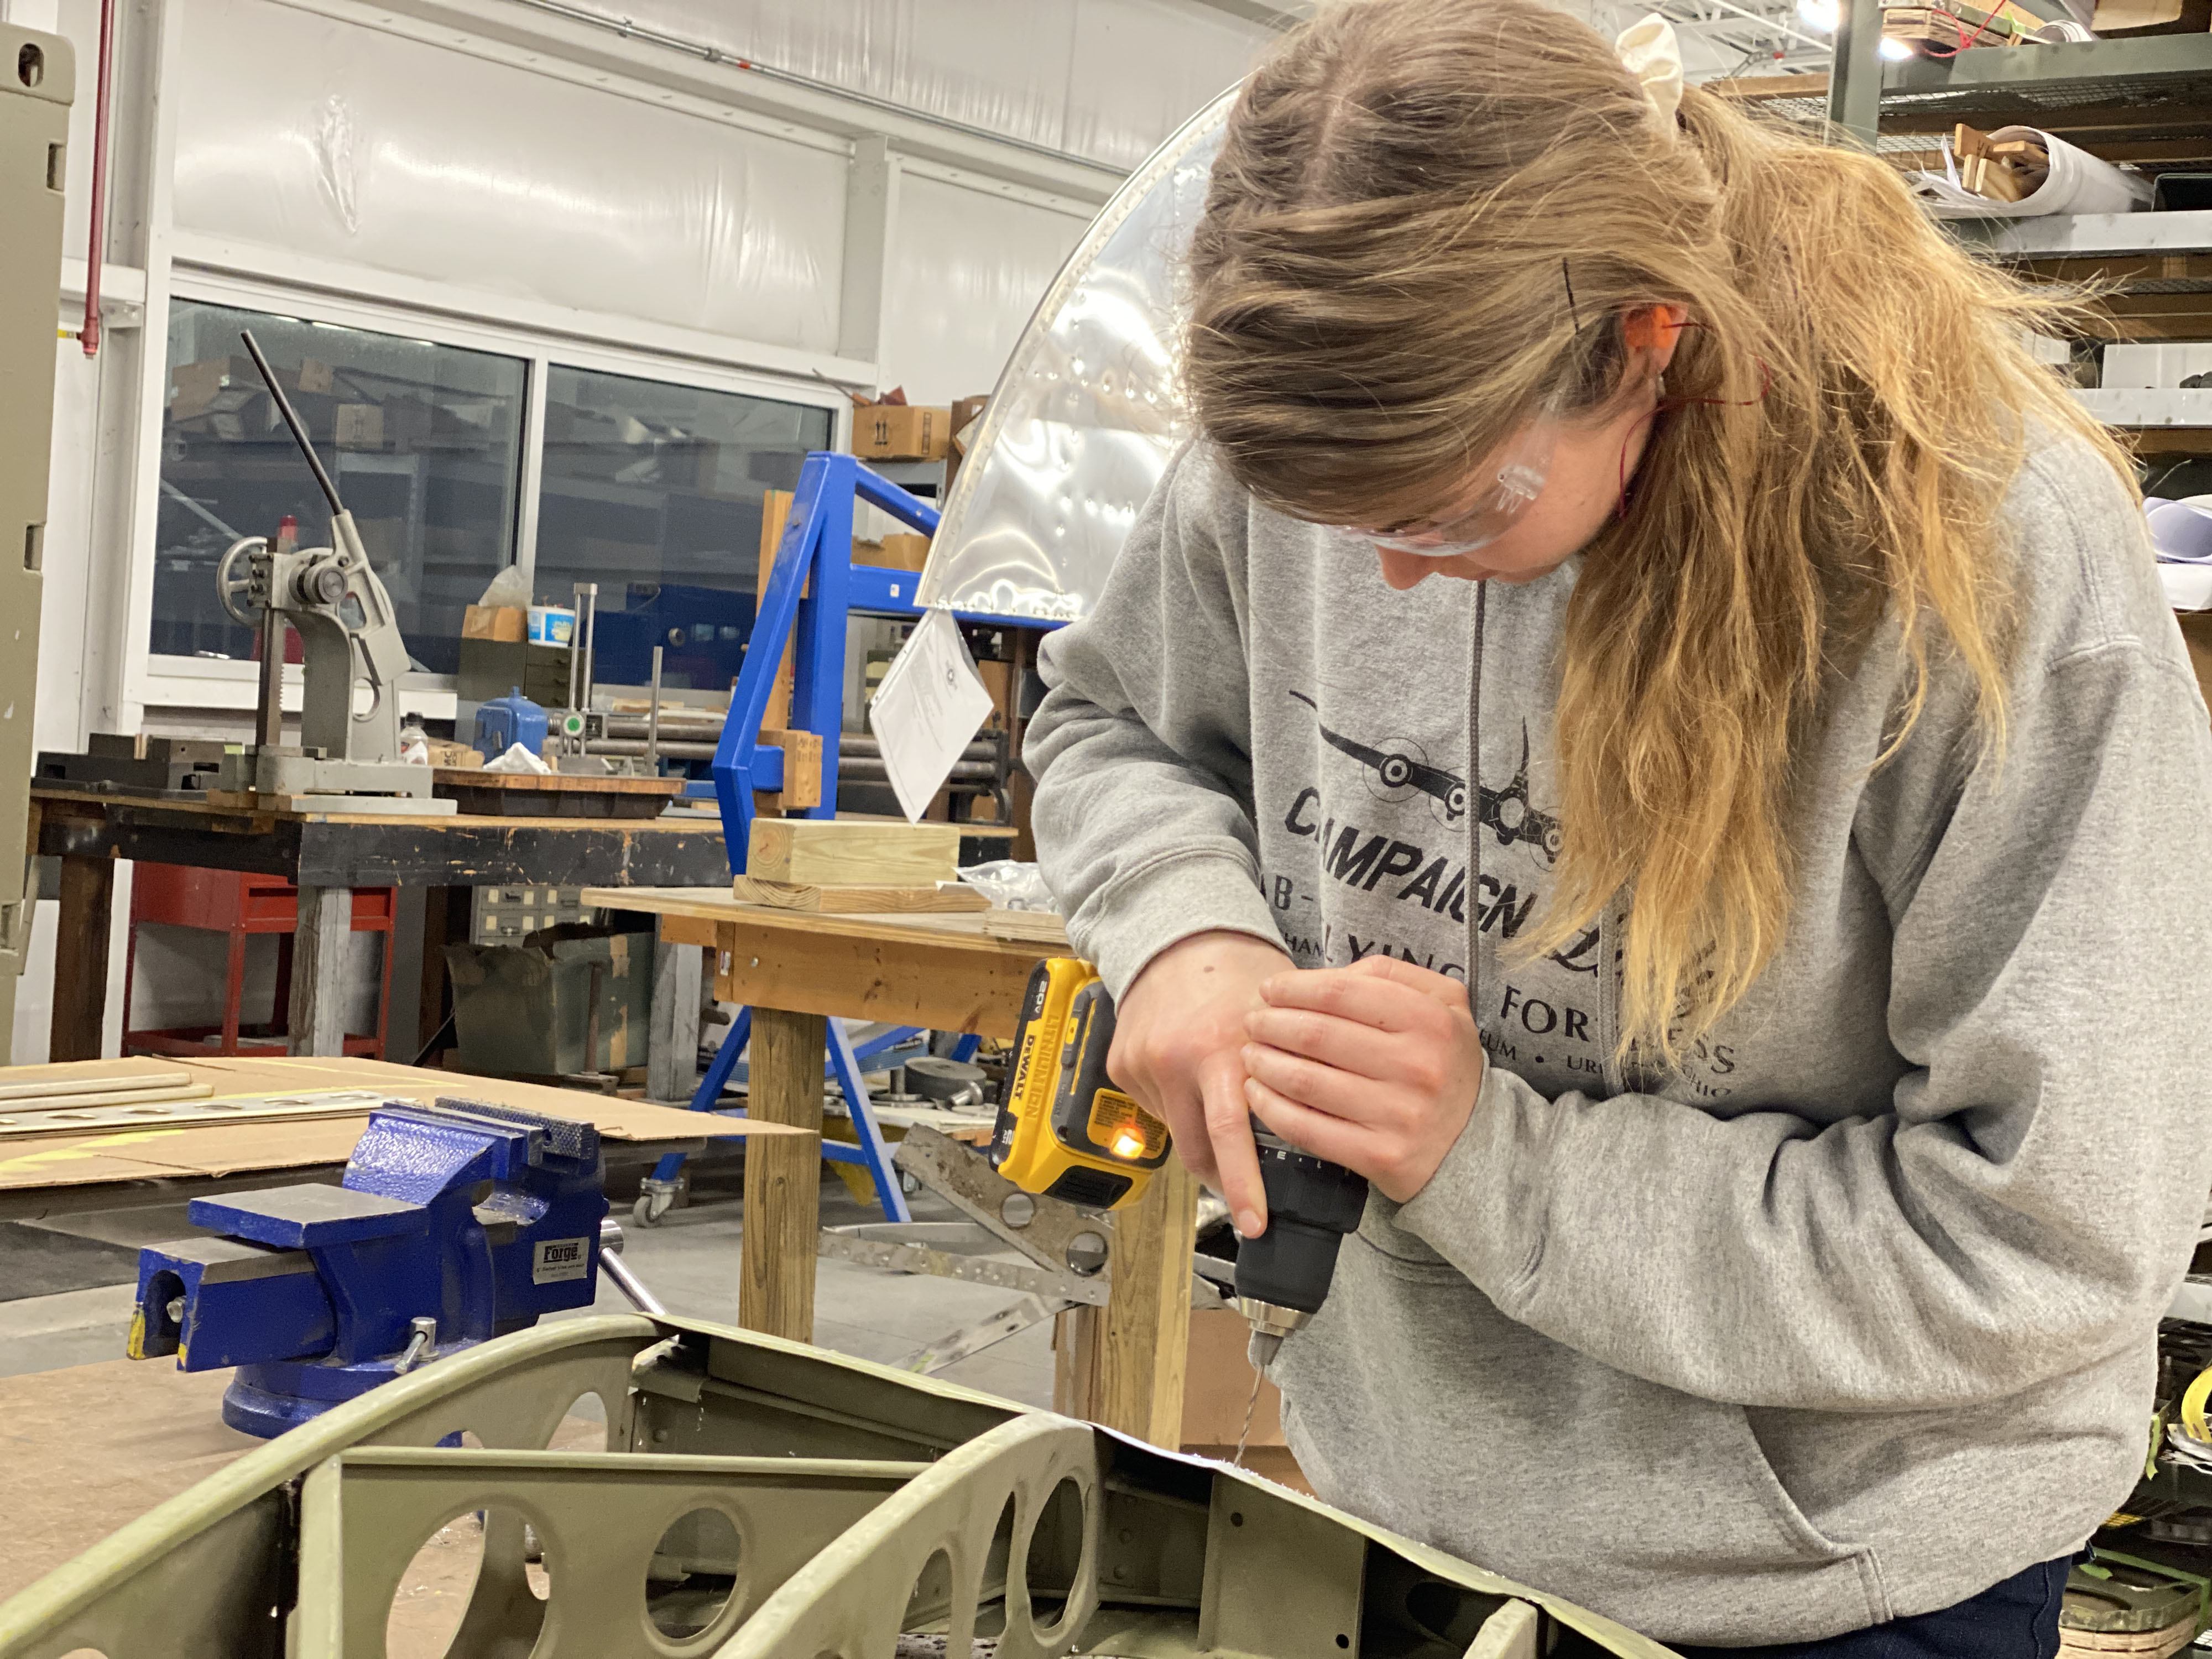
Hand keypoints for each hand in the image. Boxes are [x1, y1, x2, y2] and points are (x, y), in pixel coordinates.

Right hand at [1109, 930, 1294, 1236]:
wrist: (1176, 937)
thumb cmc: (1238, 974)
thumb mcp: (1279, 1015)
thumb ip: (1297, 1063)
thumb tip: (1328, 1118)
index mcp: (1220, 1048)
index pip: (1231, 1133)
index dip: (1242, 1185)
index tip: (1256, 1223)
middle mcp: (1176, 1060)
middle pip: (1197, 1150)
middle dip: (1223, 1180)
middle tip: (1247, 1202)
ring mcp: (1143, 1065)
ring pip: (1177, 1133)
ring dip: (1202, 1138)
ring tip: (1223, 1109)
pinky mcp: (1121, 1066)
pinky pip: (1155, 1109)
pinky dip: (1178, 1109)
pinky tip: (1194, 1082)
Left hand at [1240, 956, 1485, 1203]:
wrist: (1474, 1144)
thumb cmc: (1443, 1063)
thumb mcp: (1444, 1005)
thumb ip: (1392, 975)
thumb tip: (1330, 974)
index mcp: (1430, 1020)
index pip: (1340, 992)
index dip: (1293, 988)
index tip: (1269, 990)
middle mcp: (1416, 1066)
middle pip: (1316, 1034)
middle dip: (1270, 1024)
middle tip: (1251, 1022)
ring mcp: (1398, 1115)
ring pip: (1306, 1081)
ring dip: (1264, 1064)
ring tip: (1249, 1054)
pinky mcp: (1379, 1156)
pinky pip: (1308, 1129)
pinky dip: (1271, 1109)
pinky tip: (1256, 1094)